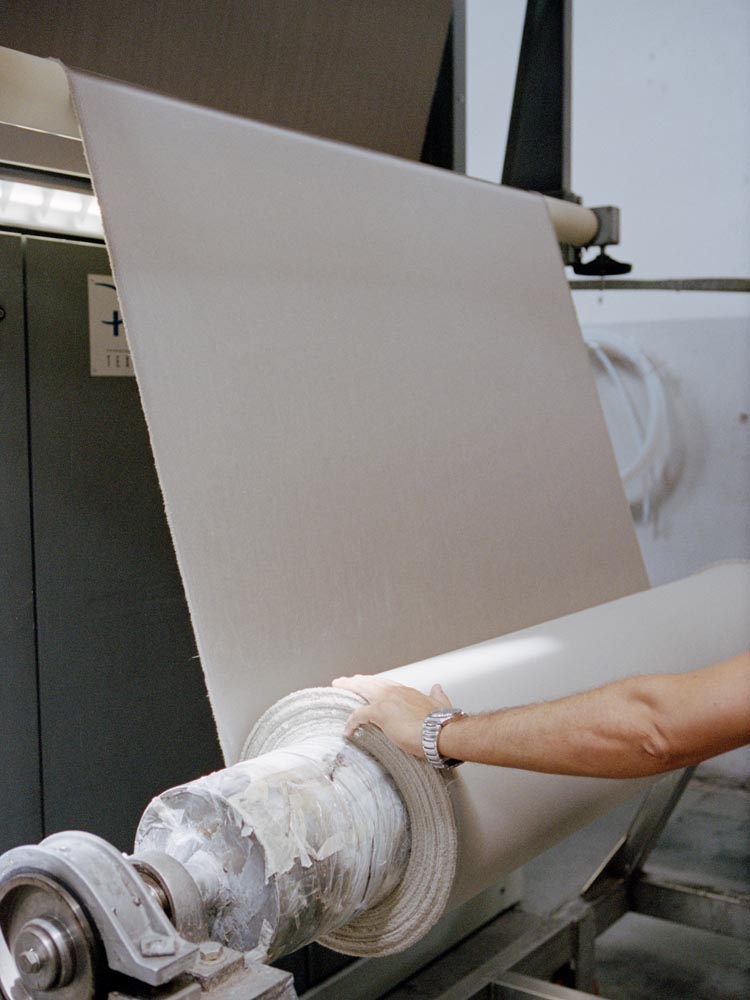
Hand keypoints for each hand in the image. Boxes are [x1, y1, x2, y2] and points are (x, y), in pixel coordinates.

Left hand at [331, 674, 451, 756]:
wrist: (441, 731)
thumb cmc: (443, 722)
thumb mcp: (441, 704)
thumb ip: (437, 695)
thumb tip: (437, 687)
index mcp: (406, 691)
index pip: (385, 683)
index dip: (374, 682)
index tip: (365, 682)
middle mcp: (395, 692)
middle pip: (370, 682)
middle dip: (356, 681)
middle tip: (344, 680)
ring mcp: (386, 701)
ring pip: (361, 689)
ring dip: (348, 688)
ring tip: (338, 687)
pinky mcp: (380, 713)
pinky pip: (359, 715)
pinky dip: (351, 721)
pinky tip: (347, 730)